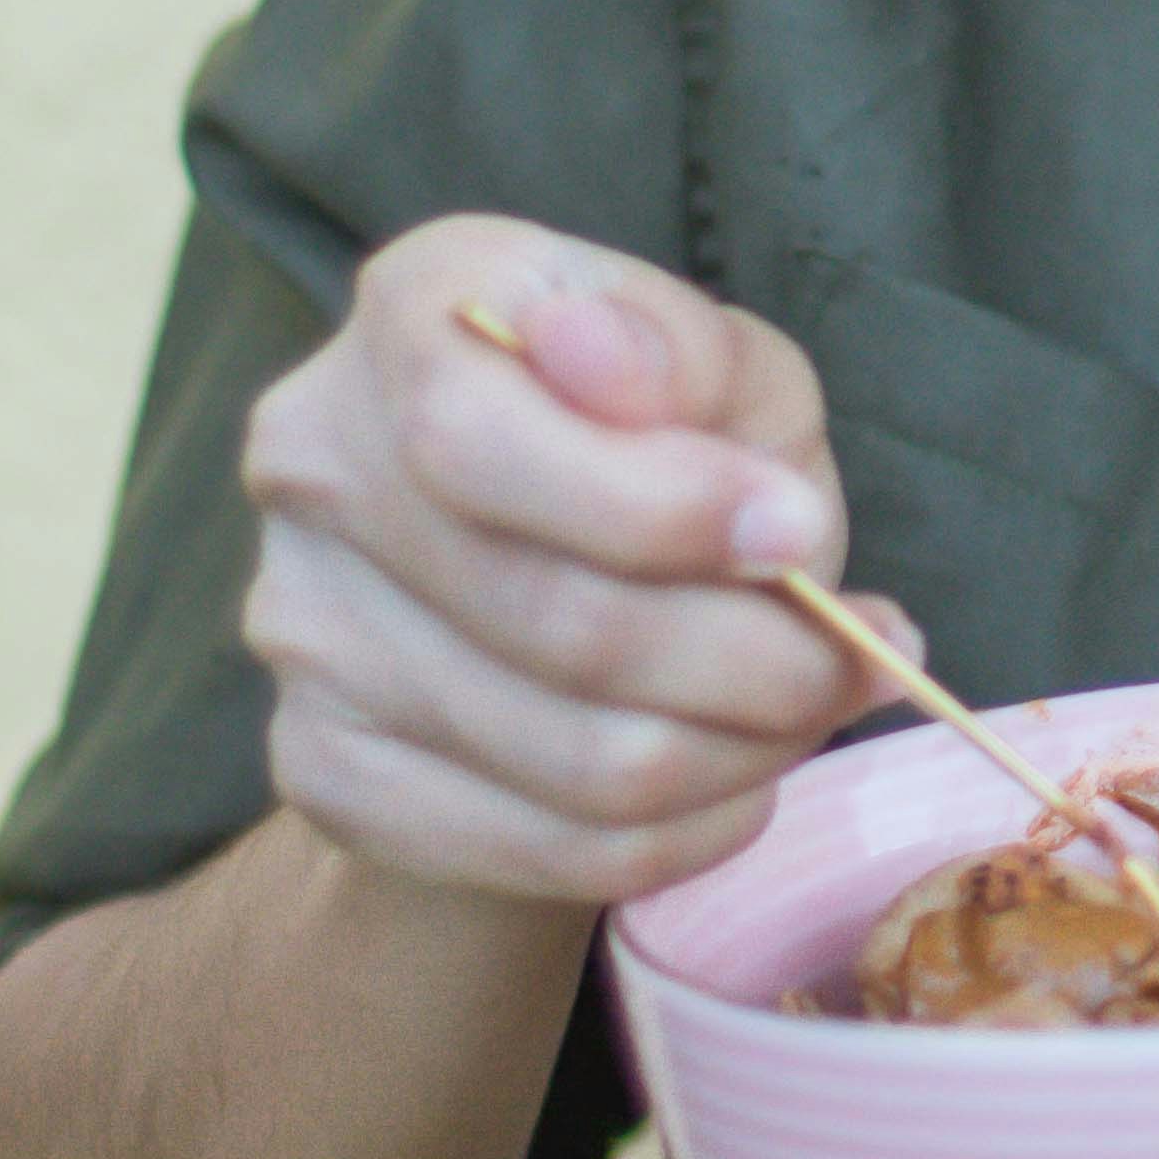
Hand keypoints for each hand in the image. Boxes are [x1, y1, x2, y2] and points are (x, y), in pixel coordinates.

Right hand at [241, 212, 912, 906]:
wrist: (534, 557)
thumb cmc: (655, 428)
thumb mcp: (713, 359)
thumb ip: (685, 358)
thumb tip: (621, 377)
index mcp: (411, 310)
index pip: (476, 437)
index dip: (658, 508)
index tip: (797, 536)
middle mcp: (318, 461)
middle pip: (553, 619)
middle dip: (754, 660)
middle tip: (855, 658)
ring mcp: (303, 627)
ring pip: (571, 757)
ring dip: (740, 753)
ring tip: (812, 709)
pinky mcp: (325, 768)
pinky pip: (546, 848)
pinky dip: (684, 832)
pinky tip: (738, 779)